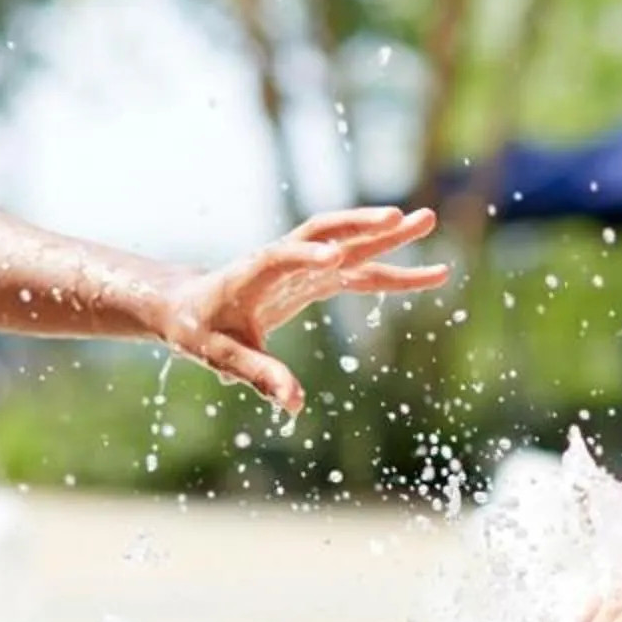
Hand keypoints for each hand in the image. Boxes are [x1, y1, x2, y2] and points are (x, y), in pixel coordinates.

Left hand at [161, 207, 448, 413]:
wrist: (190, 306)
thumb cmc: (201, 330)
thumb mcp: (222, 357)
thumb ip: (259, 376)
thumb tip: (295, 404)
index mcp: (254, 273)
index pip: (282, 257)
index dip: (306, 256)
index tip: (334, 259)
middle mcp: (284, 260)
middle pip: (329, 234)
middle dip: (367, 226)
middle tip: (409, 217)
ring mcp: (303, 265)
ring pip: (350, 245)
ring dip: (388, 235)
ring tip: (429, 220)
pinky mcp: (316, 277)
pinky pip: (358, 271)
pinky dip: (391, 273)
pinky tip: (430, 275)